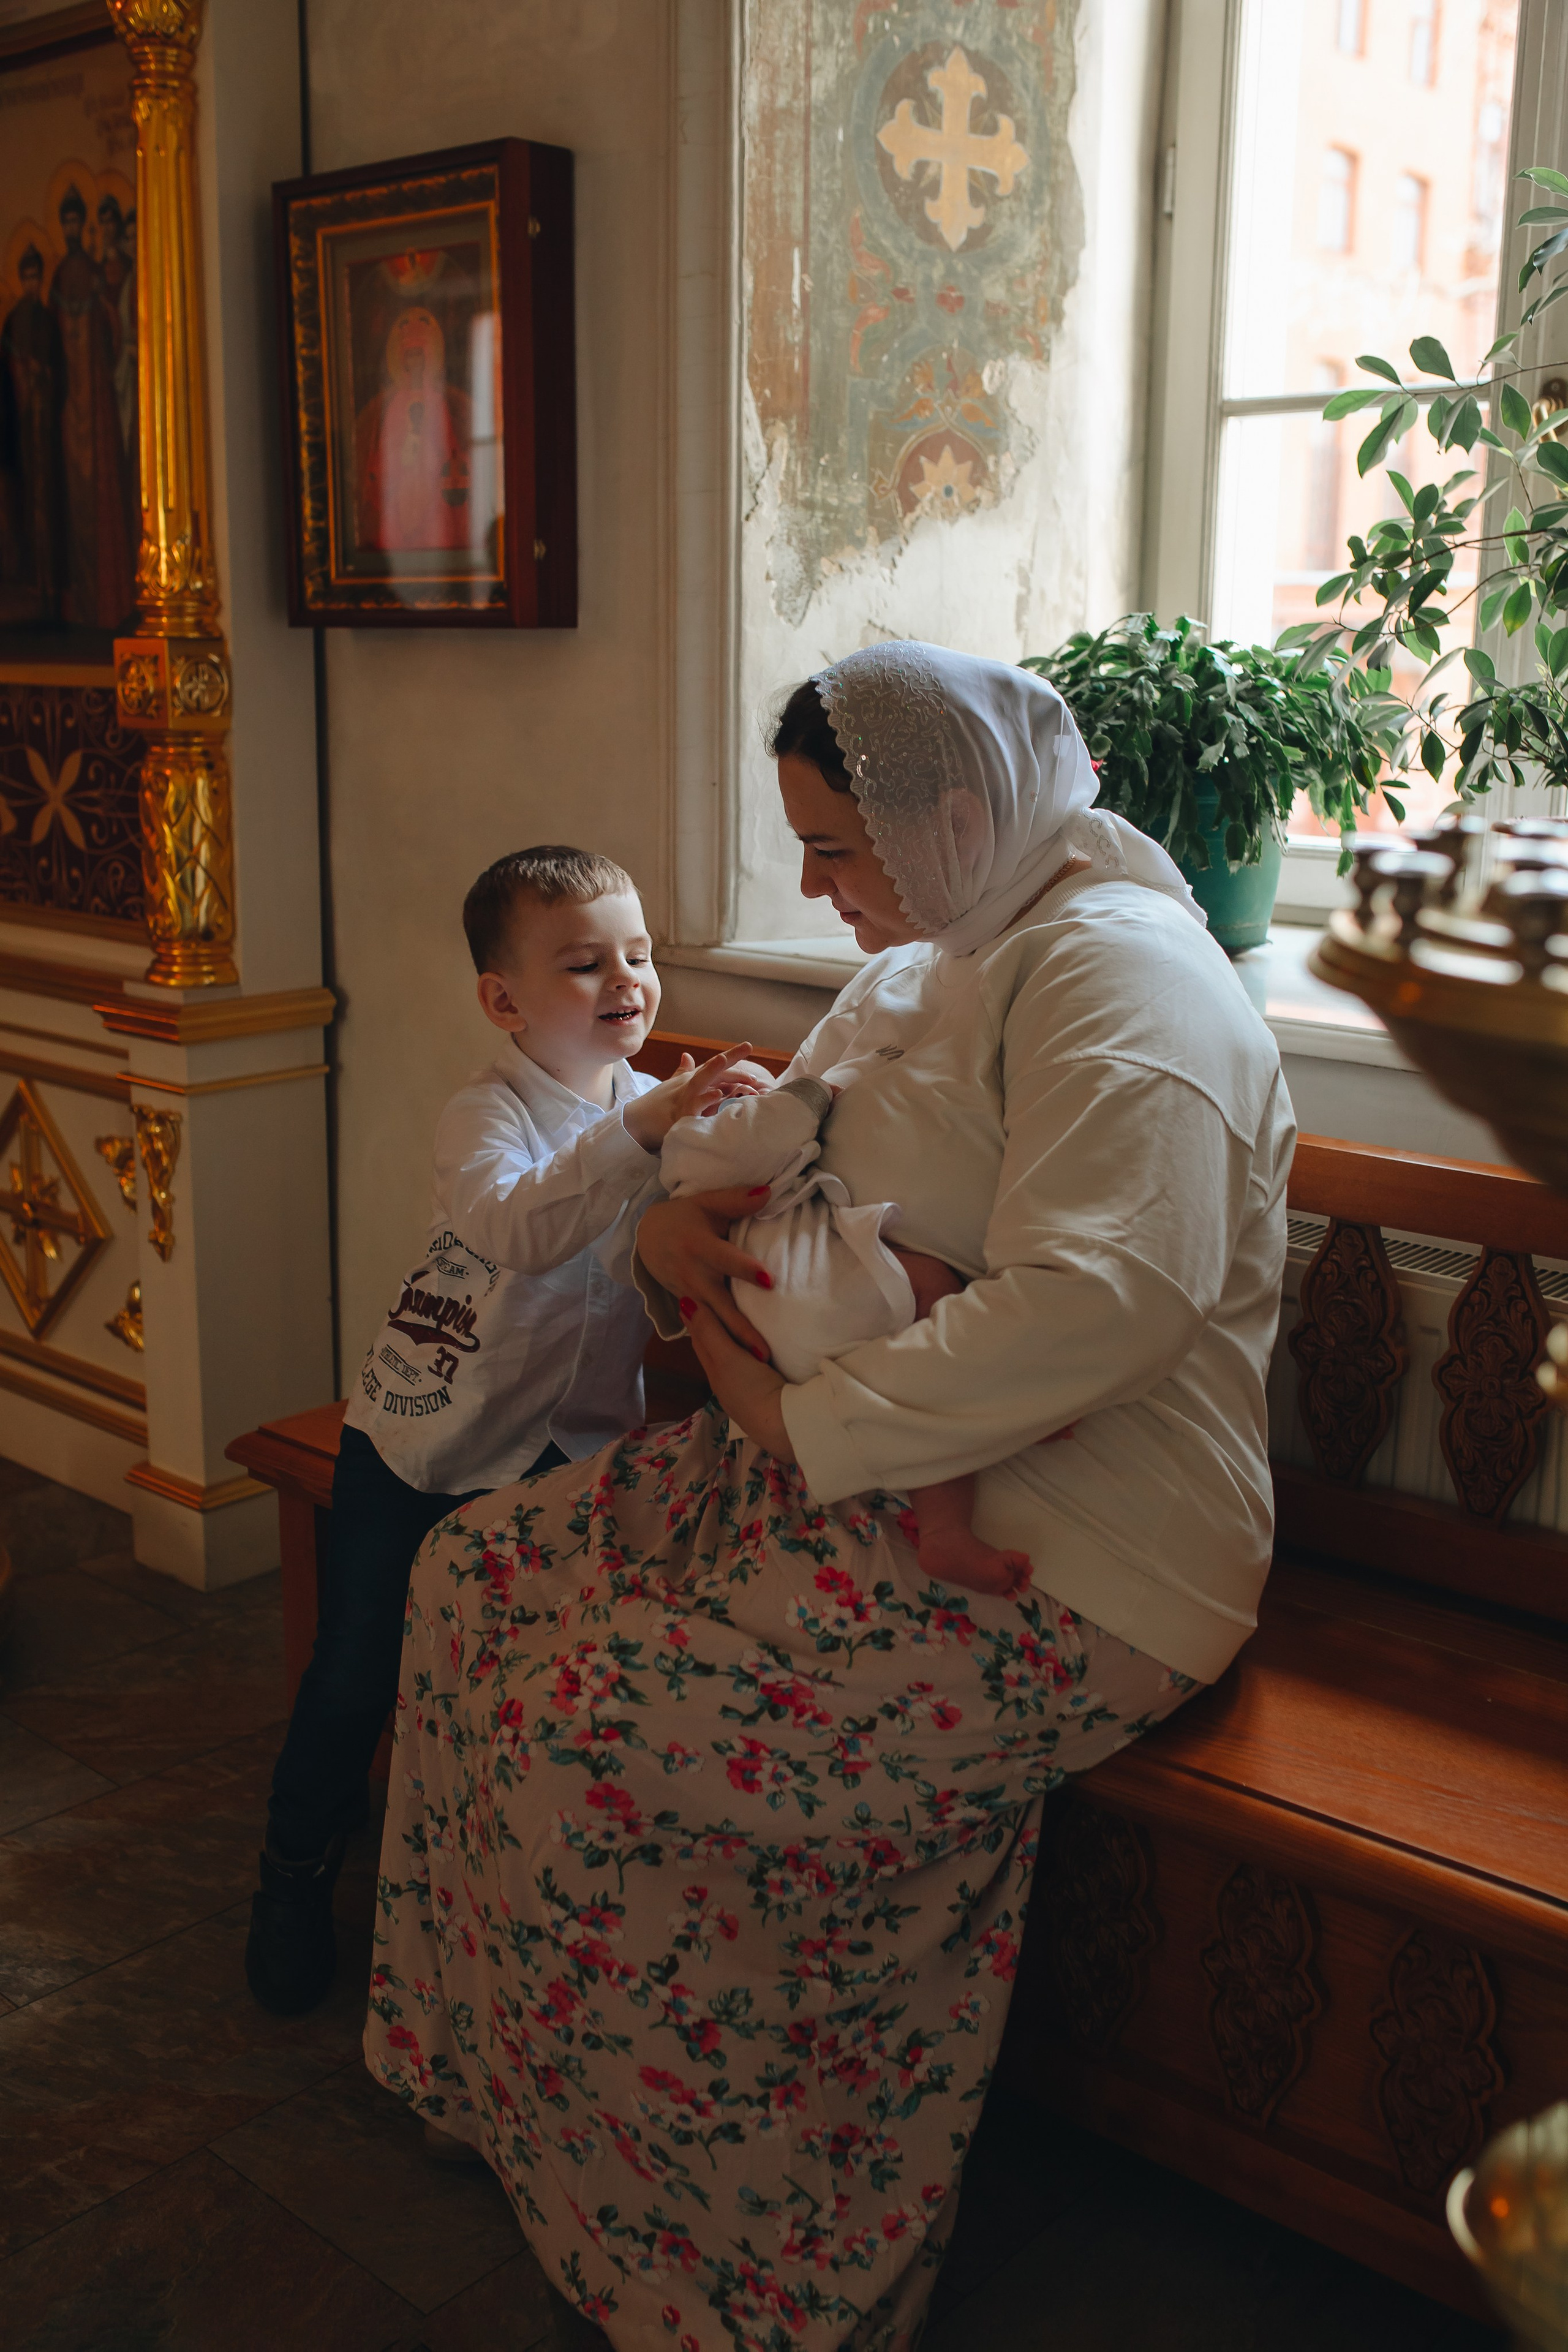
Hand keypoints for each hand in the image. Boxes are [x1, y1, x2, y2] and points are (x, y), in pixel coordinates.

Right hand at [623, 1046, 767, 1151]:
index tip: (748, 1045)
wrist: (635, 1124)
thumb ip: (683, 1072)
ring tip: (726, 1061)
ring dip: (715, 1071)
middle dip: (730, 1058)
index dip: (730, 1055)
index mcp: (690, 1080)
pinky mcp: (679, 1114)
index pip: (712, 1064)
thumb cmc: (655, 1106)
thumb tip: (688, 1055)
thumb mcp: (672, 1087)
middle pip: (710, 1068)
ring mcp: (683, 1098)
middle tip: (748, 1047)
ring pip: (701, 1081)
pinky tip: (718, 1094)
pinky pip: (694, 1107)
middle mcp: (688, 1085)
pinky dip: (706, 1100)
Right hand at [636, 1189, 774, 1352]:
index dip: (746, 1270)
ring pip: (713, 1322)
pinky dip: (721, 1342)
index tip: (769, 1281)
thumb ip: (736, 1200)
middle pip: (720, 1304)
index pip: (726, 1259)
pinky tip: (740, 1359)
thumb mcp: (705, 1202)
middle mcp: (692, 1274)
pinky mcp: (686, 1305)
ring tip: (759, 1361)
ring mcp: (687, 1293)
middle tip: (764, 1351)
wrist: (645, 1236)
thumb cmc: (684, 1216)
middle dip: (741, 1327)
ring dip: (734, 1342)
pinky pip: (705, 1326)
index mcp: (699, 1246)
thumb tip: (769, 1192)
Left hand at [681, 1300, 792, 1458]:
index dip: (696, 1320)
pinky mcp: (764, 1396)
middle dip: (707, 1332)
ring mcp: (744, 1393)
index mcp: (715, 1371)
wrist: (783, 1425)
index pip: (701, 1341)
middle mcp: (725, 1383)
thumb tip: (685, 1302)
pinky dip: (746, 1357)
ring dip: (728, 1346)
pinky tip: (755, 1357)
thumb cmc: (752, 1388)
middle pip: (713, 1353)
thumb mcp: (726, 1357)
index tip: (689, 1301)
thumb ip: (709, 1331)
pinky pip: (748, 1371)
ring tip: (730, 1331)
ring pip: (730, 1363)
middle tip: (705, 1311)